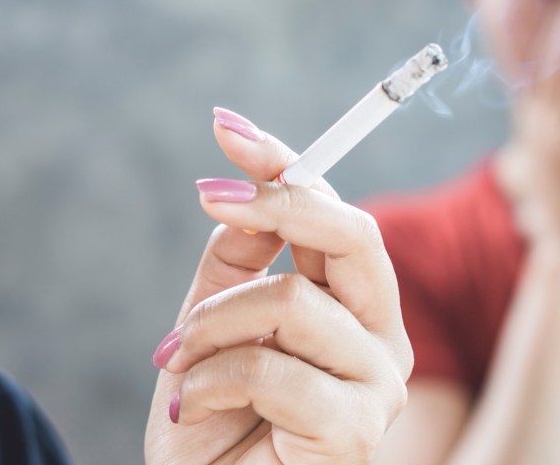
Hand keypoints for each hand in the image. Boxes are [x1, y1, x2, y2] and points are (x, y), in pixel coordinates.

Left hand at [145, 111, 411, 463]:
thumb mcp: (214, 321)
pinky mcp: (357, 430)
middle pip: (353, 235)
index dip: (287, 166)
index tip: (228, 129)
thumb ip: (237, 261)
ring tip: (177, 362)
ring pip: (291, 301)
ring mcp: (379, 383)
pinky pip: (272, 369)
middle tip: (210, 197)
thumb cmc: (218, 417)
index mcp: (356, 306)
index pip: (337, 217)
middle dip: (279, 202)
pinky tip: (198, 409)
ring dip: (209, 327)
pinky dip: (212, 381)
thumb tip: (242, 191)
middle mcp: (383, 336)